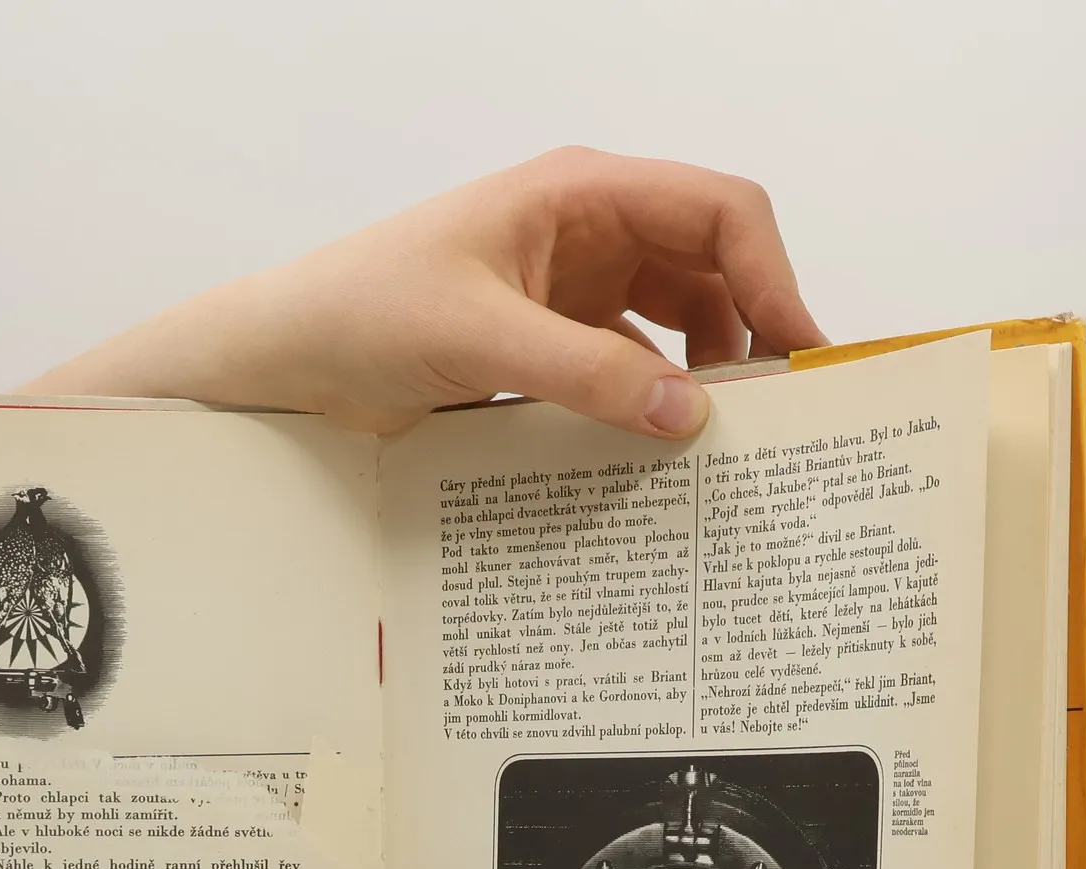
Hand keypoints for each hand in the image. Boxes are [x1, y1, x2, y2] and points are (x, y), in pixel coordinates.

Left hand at [22, 148, 825, 439]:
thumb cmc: (360, 311)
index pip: (719, 213)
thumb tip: (686, 416)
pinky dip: (652, 409)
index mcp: (581, 194)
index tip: (802, 359)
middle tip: (777, 422)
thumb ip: (586, 374)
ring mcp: (572, 293)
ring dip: (704, 382)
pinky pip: (630, 372)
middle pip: (714, 273)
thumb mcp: (478, 339)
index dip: (776, 278)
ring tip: (722, 450)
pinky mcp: (549, 348)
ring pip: (678, 329)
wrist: (283, 359)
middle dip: (752, 338)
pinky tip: (660, 458)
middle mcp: (589, 234)